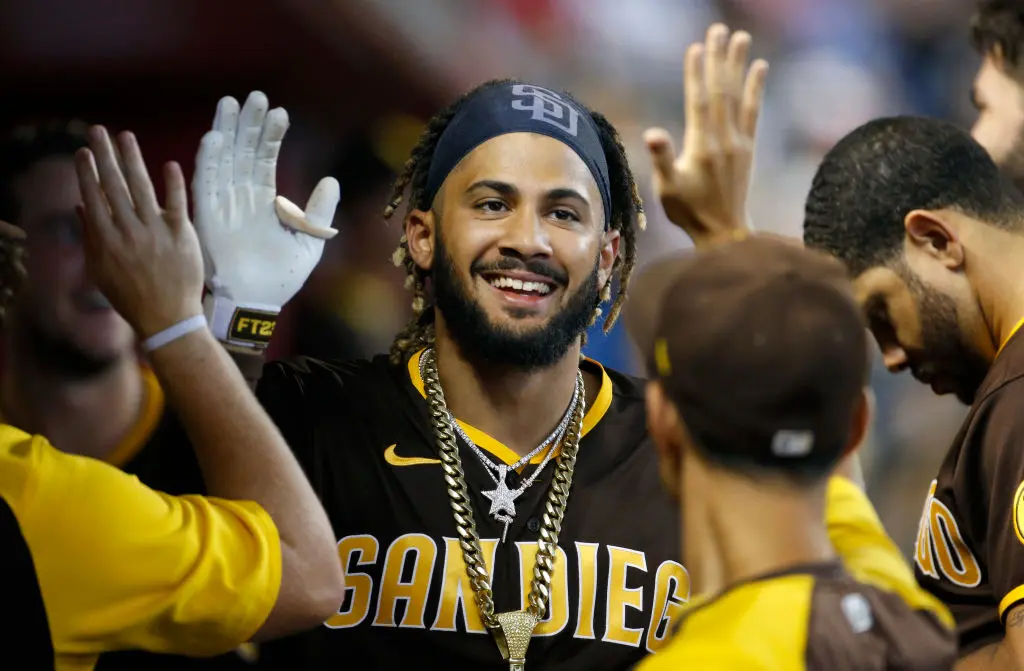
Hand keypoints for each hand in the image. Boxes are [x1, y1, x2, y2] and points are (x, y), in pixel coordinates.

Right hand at [75, 126, 204, 337]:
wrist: (166, 317)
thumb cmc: (130, 295)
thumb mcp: (100, 269)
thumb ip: (90, 237)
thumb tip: (81, 207)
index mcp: (106, 239)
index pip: (93, 198)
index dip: (87, 173)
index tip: (82, 152)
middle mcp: (128, 231)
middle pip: (114, 186)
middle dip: (104, 155)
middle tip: (97, 130)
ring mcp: (155, 231)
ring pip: (142, 187)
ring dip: (132, 159)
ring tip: (124, 136)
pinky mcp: (181, 234)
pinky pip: (177, 203)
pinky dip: (173, 183)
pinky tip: (168, 164)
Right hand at [192, 91, 339, 346]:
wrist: (256, 303)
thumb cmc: (280, 278)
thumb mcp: (309, 242)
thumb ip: (319, 212)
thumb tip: (330, 179)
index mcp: (263, 202)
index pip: (265, 159)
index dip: (271, 136)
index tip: (280, 112)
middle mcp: (240, 198)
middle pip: (242, 151)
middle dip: (248, 124)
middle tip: (255, 96)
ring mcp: (222, 205)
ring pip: (223, 160)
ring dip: (226, 132)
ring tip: (231, 103)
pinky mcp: (208, 216)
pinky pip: (205, 184)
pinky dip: (208, 161)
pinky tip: (214, 137)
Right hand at [644, 24, 767, 249]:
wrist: (724, 233)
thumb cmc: (689, 212)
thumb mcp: (668, 189)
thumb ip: (662, 159)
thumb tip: (653, 133)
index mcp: (701, 147)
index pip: (698, 101)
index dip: (696, 73)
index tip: (696, 46)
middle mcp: (723, 140)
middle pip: (720, 91)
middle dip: (718, 58)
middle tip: (718, 29)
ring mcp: (739, 143)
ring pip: (738, 96)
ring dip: (738, 65)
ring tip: (740, 37)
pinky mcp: (748, 148)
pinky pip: (754, 112)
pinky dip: (756, 88)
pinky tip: (760, 67)